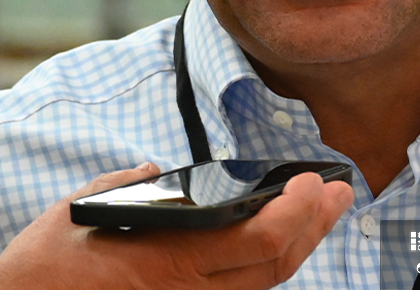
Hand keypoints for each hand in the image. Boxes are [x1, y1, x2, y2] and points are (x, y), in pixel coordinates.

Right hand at [0, 162, 352, 288]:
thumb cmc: (50, 262)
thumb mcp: (85, 206)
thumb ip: (131, 182)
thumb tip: (158, 169)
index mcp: (170, 258)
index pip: (257, 243)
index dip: (296, 212)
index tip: (313, 180)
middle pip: (274, 265)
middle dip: (315, 225)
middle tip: (340, 192)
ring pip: (266, 285)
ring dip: (302, 244)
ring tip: (325, 211)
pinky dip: (272, 266)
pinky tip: (285, 242)